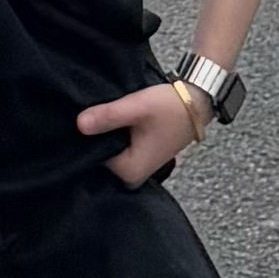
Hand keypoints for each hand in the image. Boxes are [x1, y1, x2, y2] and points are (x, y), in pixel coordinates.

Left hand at [78, 81, 202, 186]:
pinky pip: (118, 147)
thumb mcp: (136, 108)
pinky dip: (117, 134)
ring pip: (109, 149)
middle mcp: (133, 177)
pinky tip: (118, 120)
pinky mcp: (140, 157)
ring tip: (110, 115)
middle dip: (98, 135)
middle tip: (100, 113)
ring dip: (107, 133)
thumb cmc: (171, 106)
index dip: (90, 135)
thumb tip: (80, 124)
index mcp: (130, 173)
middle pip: (101, 155)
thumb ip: (108, 117)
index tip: (91, 118)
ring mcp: (138, 168)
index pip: (92, 156)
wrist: (198, 100)